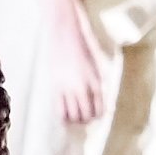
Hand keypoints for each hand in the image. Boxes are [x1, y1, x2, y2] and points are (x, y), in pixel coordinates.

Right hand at [50, 0, 106, 124]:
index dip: (97, 116)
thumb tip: (96, 99)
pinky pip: (60, 108)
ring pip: (72, 115)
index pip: (99, 109)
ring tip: (73, 117)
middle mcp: (83, 87)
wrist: (64, 34)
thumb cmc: (81, 47)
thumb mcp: (94, 66)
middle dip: (85, 120)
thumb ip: (95, 83)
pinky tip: (63, 115)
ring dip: (74, 119)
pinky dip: (63, 116)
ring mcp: (68, 87)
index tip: (94, 115)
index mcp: (96, 82)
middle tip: (83, 118)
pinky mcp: (56, 85)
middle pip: (86, 115)